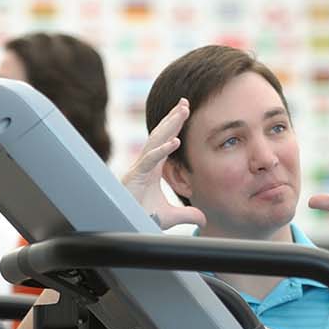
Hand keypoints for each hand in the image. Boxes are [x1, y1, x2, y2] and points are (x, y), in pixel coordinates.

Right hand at [120, 99, 205, 229]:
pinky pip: (150, 160)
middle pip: (161, 135)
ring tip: (183, 111)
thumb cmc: (142, 217)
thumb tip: (204, 219)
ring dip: (170, 125)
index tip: (185, 110)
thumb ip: (187, 215)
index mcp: (153, 167)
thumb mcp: (170, 217)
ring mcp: (140, 168)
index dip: (175, 126)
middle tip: (185, 102)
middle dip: (173, 118)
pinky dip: (162, 150)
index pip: (166, 141)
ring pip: (155, 141)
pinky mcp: (135, 177)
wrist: (124, 225)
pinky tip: (175, 141)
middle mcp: (146, 163)